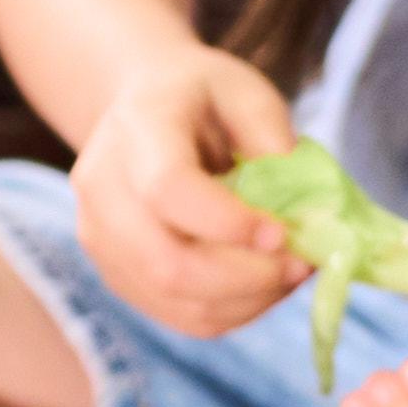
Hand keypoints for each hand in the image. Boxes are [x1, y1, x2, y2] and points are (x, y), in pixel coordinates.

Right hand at [69, 49, 313, 338]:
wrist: (136, 109)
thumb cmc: (199, 97)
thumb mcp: (245, 92)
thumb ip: (275, 141)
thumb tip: (307, 211)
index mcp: (137, 129)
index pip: (169, 191)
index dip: (230, 224)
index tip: (284, 233)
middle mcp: (103, 188)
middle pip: (167, 263)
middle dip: (248, 278)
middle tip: (303, 265)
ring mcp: (100, 238)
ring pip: (176, 300)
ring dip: (248, 300)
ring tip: (290, 273)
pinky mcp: (116, 273)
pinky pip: (178, 315)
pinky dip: (232, 311)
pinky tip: (262, 283)